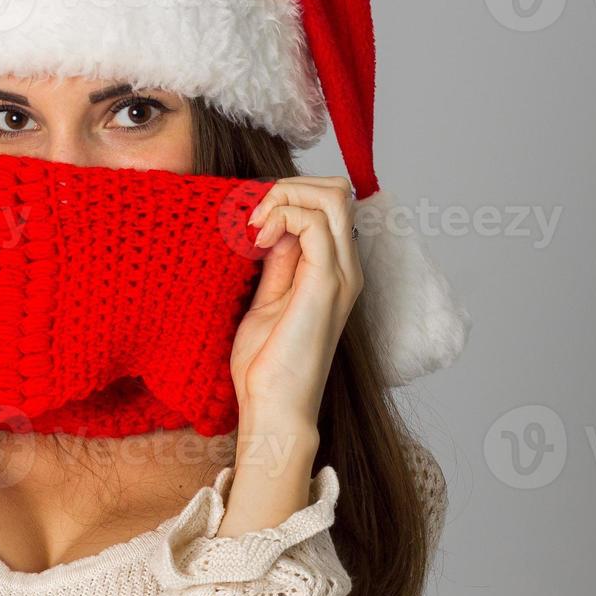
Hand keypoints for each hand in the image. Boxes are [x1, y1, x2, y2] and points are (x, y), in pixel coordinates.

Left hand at [218, 175, 361, 535]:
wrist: (273, 409)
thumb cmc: (265, 366)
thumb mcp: (266, 300)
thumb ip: (277, 263)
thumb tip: (274, 227)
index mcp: (334, 270)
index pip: (329, 201)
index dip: (289, 193)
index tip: (249, 217)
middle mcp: (346, 267)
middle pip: (336, 189)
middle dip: (288, 186)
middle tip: (250, 215)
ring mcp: (340, 274)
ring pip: (330, 196)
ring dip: (284, 197)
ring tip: (253, 225)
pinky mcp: (326, 284)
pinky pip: (315, 223)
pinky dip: (282, 216)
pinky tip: (257, 240)